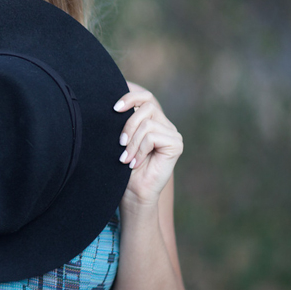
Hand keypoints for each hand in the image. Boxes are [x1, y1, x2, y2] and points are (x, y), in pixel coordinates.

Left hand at [115, 82, 182, 206]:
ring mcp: (172, 134)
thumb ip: (124, 121)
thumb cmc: (123, 167)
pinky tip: (135, 163)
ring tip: (125, 158)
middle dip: (128, 125)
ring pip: (147, 123)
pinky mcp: (176, 144)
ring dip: (132, 142)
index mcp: (152, 120)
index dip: (130, 98)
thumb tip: (115, 104)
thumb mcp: (121, 139)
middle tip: (120, 144)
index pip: (145, 97)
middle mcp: (165, 124)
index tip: (114, 108)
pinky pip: (152, 137)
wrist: (133, 191)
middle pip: (146, 107)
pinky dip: (140, 150)